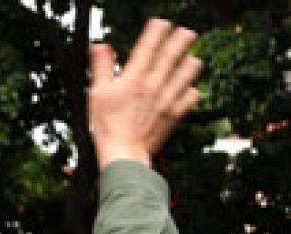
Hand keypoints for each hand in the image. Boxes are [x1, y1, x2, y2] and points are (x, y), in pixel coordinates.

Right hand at [87, 19, 202, 168]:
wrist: (124, 153)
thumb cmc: (108, 127)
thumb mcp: (97, 93)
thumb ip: (102, 67)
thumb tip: (100, 47)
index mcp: (134, 78)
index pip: (148, 48)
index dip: (156, 32)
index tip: (162, 22)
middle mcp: (153, 86)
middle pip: (171, 57)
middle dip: (180, 42)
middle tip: (187, 32)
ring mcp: (166, 100)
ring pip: (184, 76)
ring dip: (190, 64)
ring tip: (193, 57)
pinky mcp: (173, 115)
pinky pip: (188, 99)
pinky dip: (191, 92)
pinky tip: (192, 88)